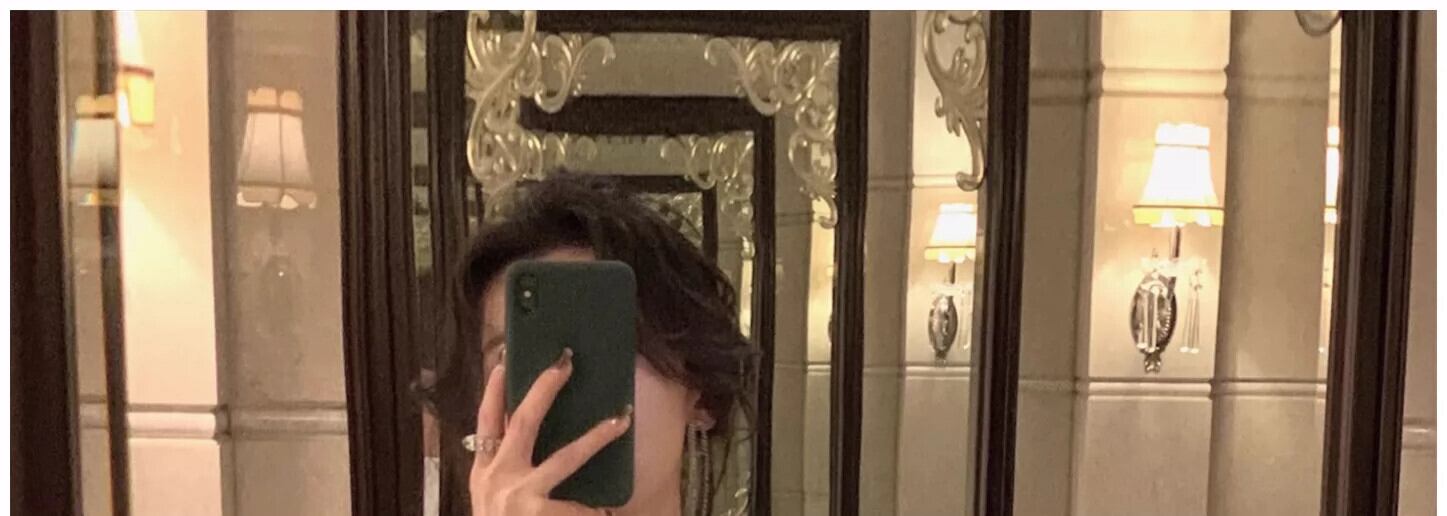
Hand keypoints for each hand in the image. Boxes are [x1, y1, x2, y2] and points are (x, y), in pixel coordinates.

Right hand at [470, 348, 631, 514]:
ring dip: (597, 435)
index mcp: (482, 475)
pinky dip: (594, 510)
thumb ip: (506, 472)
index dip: (493, 391)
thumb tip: (525, 437)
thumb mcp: (491, 502)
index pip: (485, 423)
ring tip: (621, 419)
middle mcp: (497, 479)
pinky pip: (583, 505)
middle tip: (566, 362)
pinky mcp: (540, 513)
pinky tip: (604, 513)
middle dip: (545, 388)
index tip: (505, 361)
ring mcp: (519, 496)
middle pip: (523, 421)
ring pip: (567, 456)